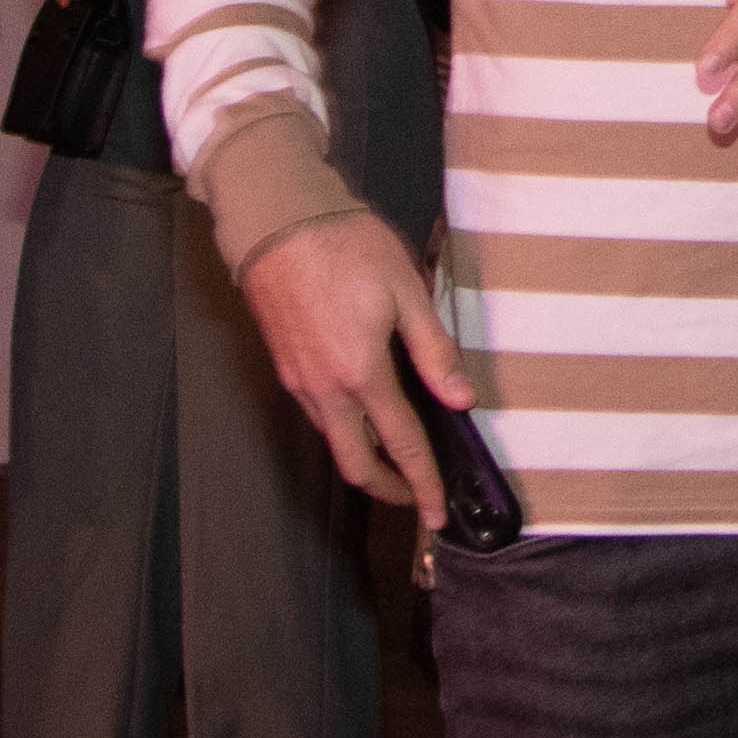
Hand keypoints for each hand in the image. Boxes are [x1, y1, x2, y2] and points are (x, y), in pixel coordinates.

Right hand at [236, 211, 473, 513]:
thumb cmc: (346, 248)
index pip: (402, 445)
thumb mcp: (405, 291)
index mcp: (361, 373)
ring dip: (365, 461)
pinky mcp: (286, 368)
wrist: (277, 223)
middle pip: (355, 464)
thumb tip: (460, 399)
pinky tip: (366, 417)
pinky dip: (345, 432)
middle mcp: (324, 390)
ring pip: (333, 442)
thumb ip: (434, 350)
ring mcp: (299, 382)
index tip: (437, 513)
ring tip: (399, 460)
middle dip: (388, 489)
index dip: (424, 483)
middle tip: (418, 497)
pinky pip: (318, 417)